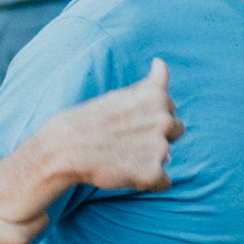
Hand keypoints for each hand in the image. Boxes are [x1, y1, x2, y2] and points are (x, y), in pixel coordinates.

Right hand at [0, 61, 182, 221]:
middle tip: (128, 139)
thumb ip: (149, 83)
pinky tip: (126, 172)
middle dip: (158, 135)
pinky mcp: (153, 173)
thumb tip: (161, 62)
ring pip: (167, 155)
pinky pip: (164, 181)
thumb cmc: (91, 120)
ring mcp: (160, 147)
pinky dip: (148, 180)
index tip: (129, 119)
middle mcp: (164, 120)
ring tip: (121, 155)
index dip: (150, 115)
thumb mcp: (120, 94)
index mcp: (157, 97)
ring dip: (149, 157)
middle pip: (178, 130)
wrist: (65, 149)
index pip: (171, 106)